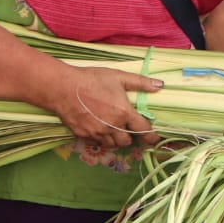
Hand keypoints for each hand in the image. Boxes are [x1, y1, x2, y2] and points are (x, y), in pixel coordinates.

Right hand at [48, 64, 165, 149]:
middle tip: (129, 130)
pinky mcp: (83, 135)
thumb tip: (160, 85)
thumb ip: (140, 82)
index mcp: (124, 113)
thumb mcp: (118, 77)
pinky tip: (99, 129)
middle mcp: (112, 126)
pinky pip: (97, 143)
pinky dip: (101, 139)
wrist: (63, 87)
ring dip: (116, 140)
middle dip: (130, 138)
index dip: (151, 137)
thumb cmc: (91, 80)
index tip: (154, 139)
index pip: (143, 130)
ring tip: (115, 130)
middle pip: (127, 142)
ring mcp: (97, 133)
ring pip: (112, 145)